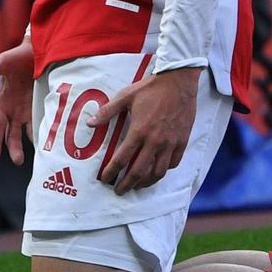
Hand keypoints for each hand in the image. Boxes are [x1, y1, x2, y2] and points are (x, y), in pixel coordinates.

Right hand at [0, 39, 35, 164]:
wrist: (37, 49)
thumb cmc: (17, 56)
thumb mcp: (2, 63)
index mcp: (1, 103)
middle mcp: (13, 109)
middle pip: (11, 134)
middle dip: (13, 148)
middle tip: (18, 161)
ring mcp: (27, 108)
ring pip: (25, 132)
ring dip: (28, 144)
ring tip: (36, 157)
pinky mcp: (40, 104)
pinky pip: (40, 121)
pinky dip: (43, 132)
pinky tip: (48, 142)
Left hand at [91, 67, 197, 194]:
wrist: (179, 81)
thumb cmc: (151, 88)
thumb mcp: (126, 96)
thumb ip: (108, 111)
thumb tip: (90, 123)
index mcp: (139, 131)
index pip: (122, 159)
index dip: (111, 172)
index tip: (105, 179)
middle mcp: (155, 141)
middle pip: (139, 172)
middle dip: (127, 184)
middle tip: (119, 190)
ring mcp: (170, 143)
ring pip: (158, 172)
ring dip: (146, 182)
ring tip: (138, 185)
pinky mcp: (182, 141)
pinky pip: (173, 163)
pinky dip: (164, 170)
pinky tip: (157, 171)